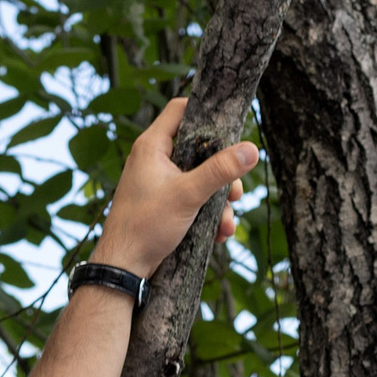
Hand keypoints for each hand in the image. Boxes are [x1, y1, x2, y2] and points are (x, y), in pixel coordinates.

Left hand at [95, 96, 257, 278]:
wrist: (124, 266)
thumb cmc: (146, 225)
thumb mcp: (189, 194)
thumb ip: (220, 170)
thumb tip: (252, 149)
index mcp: (153, 146)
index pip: (181, 110)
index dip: (207, 113)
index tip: (231, 128)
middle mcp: (155, 160)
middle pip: (199, 149)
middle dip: (222, 173)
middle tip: (234, 192)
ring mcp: (160, 183)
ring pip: (200, 179)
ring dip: (218, 201)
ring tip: (226, 224)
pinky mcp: (164, 204)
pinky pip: (193, 200)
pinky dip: (207, 215)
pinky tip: (218, 233)